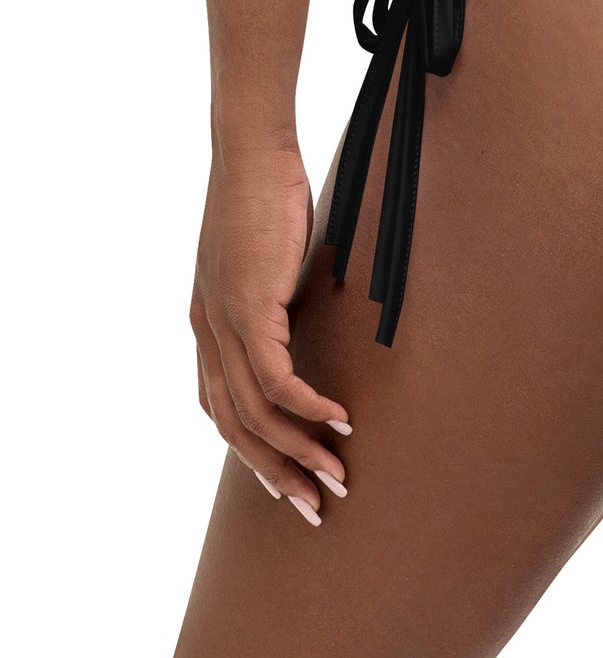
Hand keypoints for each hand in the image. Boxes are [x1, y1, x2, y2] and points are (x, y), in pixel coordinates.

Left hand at [190, 140, 349, 525]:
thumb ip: (281, 299)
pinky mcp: (247, 307)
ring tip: (338, 474)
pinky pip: (275, 377)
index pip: (223, 409)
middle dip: (275, 474)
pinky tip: (340, 420)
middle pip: (233, 427)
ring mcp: (222, 323)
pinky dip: (307, 406)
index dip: (255, 453)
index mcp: (208, 326)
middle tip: (315, 507)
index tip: (292, 481)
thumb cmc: (267, 196)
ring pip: (254, 412)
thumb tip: (316, 316)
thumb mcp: (272, 262)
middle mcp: (206, 332)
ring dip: (298, 451)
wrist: (250, 151)